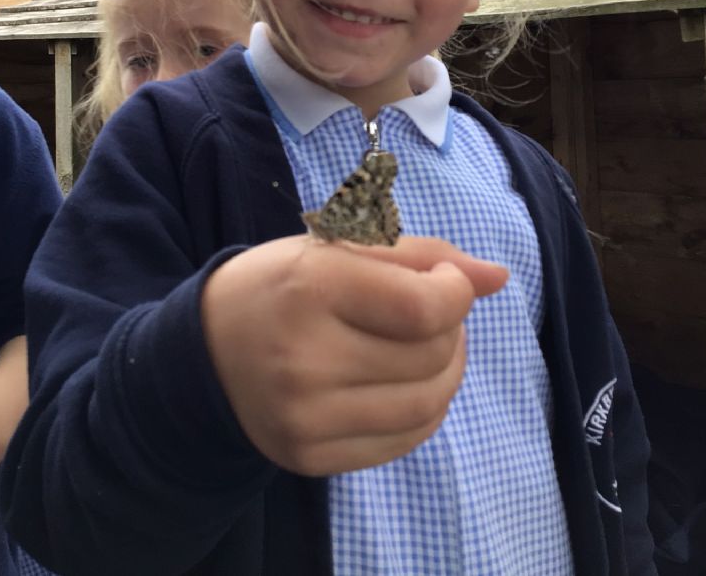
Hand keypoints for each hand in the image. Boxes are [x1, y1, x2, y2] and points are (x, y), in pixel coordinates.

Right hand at [202, 234, 506, 476]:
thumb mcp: (339, 248)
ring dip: (446, 370)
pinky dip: (423, 408)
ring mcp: (305, 417)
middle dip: (450, 329)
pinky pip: (403, 441)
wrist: (206, 350)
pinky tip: (403, 381)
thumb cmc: (282, 284)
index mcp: (311, 287)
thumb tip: (499, 276)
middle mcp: (305, 358)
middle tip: (429, 311)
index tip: (442, 281)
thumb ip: (421, 255)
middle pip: (432, 356)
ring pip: (427, 403)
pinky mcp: (309, 458)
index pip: (425, 307)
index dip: (455, 292)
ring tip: (426, 346)